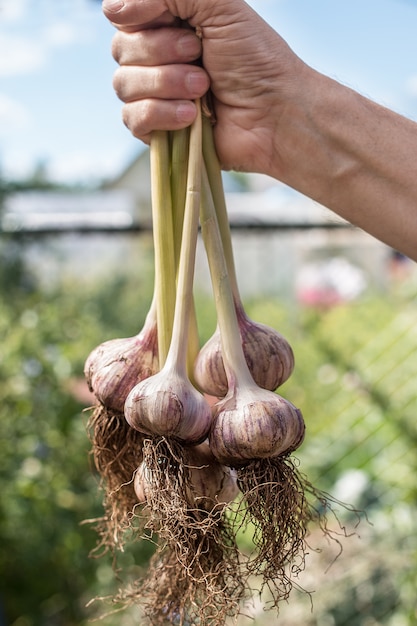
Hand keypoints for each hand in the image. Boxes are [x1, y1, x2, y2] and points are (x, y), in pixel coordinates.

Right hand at [103, 0, 307, 174]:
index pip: (123, 17)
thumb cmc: (257, 61)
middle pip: (121, 50)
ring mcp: (157, 97)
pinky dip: (160, 115)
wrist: (276, 115)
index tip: (178, 23)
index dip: (142, 18)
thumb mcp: (220, 7)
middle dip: (162, 52)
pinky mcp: (159, 131)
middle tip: (200, 57)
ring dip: (166, 84)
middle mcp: (158, 59)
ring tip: (203, 89)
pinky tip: (190, 117)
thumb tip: (112, 9)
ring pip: (124, 85)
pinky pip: (132, 120)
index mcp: (169, 25)